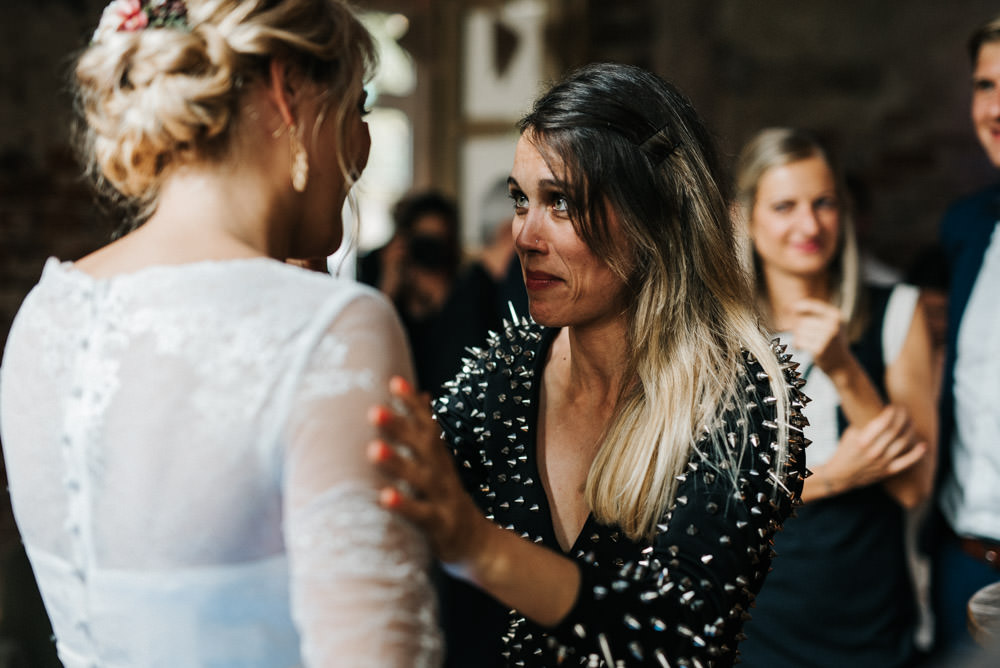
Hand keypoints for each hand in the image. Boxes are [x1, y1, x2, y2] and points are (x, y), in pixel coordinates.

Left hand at [368, 377, 488, 568]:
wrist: (479, 545)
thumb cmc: (448, 500)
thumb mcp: (440, 464)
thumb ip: (428, 432)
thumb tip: (422, 394)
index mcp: (440, 460)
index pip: (428, 425)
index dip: (413, 404)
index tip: (395, 382)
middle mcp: (442, 474)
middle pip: (424, 446)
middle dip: (400, 427)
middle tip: (374, 411)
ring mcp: (443, 499)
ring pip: (421, 478)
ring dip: (398, 463)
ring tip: (373, 450)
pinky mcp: (440, 526)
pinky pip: (421, 515)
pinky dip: (404, 506)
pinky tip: (384, 497)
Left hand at [786, 298, 850, 375]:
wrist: (842, 365)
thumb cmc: (832, 343)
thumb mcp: (830, 325)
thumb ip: (815, 315)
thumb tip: (791, 307)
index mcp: (836, 316)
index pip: (813, 305)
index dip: (799, 306)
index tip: (789, 308)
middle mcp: (833, 325)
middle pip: (802, 321)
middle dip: (798, 329)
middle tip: (803, 336)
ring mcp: (827, 337)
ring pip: (799, 331)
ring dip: (797, 337)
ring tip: (804, 343)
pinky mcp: (819, 349)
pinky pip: (799, 341)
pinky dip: (797, 344)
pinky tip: (800, 348)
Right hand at [819, 404, 926, 493]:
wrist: (840, 475)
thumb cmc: (846, 450)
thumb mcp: (851, 434)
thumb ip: (866, 425)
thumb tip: (882, 410)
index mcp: (862, 441)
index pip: (883, 422)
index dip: (892, 412)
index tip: (894, 406)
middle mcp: (873, 451)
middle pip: (895, 430)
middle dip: (902, 417)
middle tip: (905, 410)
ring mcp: (882, 462)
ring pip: (902, 443)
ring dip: (909, 430)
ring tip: (911, 421)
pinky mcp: (887, 471)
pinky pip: (906, 462)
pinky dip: (916, 453)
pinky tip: (923, 444)